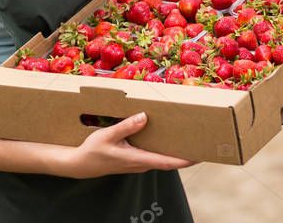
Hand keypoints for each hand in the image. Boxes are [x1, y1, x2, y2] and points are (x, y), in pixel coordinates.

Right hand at [64, 112, 195, 178]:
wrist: (81, 165)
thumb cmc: (93, 151)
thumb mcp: (107, 135)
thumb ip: (126, 126)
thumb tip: (144, 117)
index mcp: (137, 159)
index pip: (167, 162)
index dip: (185, 160)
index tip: (199, 156)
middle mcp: (141, 164)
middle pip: (169, 162)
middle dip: (185, 155)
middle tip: (200, 144)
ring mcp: (138, 163)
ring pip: (162, 160)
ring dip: (175, 153)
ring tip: (188, 140)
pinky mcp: (135, 160)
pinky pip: (154, 157)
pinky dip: (164, 151)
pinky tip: (166, 140)